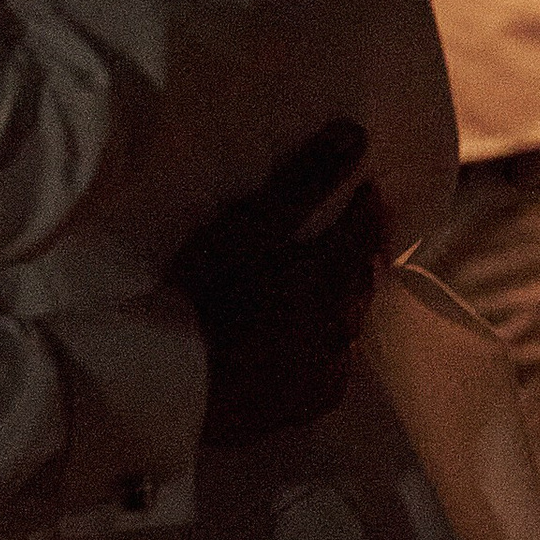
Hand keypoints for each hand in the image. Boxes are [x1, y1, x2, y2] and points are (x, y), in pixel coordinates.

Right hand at [173, 120, 383, 448]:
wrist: (168, 384)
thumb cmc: (203, 292)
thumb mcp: (248, 226)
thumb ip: (302, 182)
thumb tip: (355, 133)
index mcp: (328, 276)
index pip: (362, 234)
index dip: (368, 210)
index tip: (371, 189)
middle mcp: (337, 325)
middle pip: (360, 282)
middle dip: (361, 256)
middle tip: (358, 235)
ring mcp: (322, 371)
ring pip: (349, 329)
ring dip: (347, 305)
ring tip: (336, 288)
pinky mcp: (302, 407)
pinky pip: (333, 374)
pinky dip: (331, 353)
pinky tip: (322, 351)